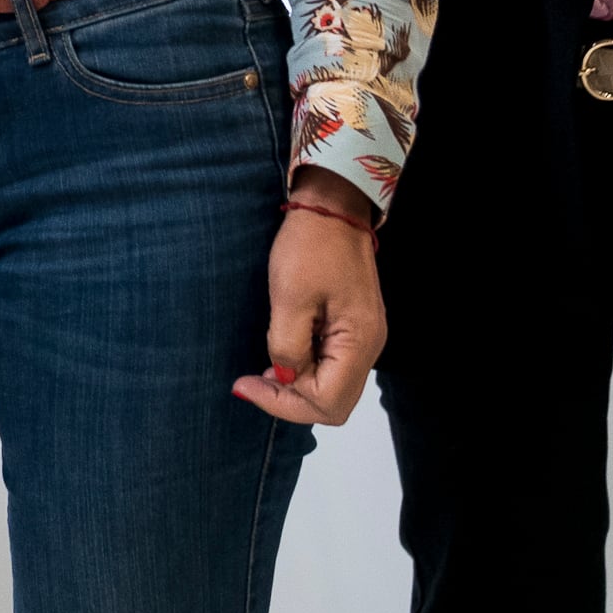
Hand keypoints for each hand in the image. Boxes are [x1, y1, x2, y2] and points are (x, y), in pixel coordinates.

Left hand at [231, 168, 384, 426]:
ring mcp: (362, 338)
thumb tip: (285, 377)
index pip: (327, 403)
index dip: (284, 403)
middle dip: (290, 400)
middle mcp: (368, 348)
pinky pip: (332, 364)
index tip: (244, 383)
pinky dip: (305, 369)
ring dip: (296, 386)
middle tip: (250, 381)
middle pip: (333, 403)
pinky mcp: (352, 327)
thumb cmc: (311, 246)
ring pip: (332, 386)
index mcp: (358, 343)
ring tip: (260, 370)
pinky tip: (279, 356)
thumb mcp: (289, 297)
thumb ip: (287, 344)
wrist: (331, 208)